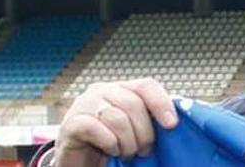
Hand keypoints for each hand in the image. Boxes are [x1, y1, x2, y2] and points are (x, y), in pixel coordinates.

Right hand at [53, 79, 177, 165]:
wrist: (79, 161)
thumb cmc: (112, 142)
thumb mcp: (135, 126)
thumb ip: (150, 117)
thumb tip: (174, 120)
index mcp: (121, 88)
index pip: (146, 85)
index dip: (162, 104)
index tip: (172, 125)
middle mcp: (101, 91)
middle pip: (133, 104)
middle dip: (145, 132)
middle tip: (144, 150)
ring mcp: (83, 105)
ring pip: (116, 118)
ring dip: (128, 142)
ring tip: (128, 153)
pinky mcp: (70, 124)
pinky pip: (94, 128)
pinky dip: (109, 143)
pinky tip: (111, 151)